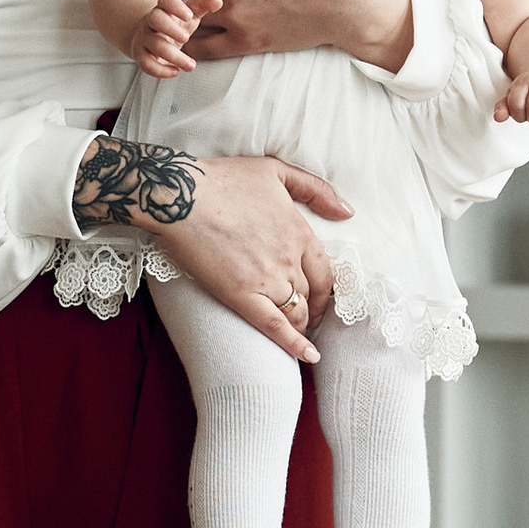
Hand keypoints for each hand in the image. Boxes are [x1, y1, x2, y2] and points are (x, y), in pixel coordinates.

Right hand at [131, 0, 201, 78]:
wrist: (149, 34)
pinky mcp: (142, 55)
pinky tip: (175, 71)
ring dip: (173, 56)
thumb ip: (203, 5)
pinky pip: (145, 64)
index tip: (189, 16)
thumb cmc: (175, 23)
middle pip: (155, 19)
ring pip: (154, 44)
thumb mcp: (190, 12)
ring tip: (191, 65)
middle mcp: (151, 21)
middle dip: (170, 29)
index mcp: (164, 7)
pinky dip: (160, 70)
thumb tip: (218, 2)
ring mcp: (145, 38)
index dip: (176, 7)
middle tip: (186, 37)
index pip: (166, 0)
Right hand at [152, 150, 351, 366]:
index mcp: (299, 231)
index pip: (325, 271)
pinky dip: (293, 344)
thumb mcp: (277, 170)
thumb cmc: (223, 179)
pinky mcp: (240, 295)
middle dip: (314, 309)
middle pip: (312, 295)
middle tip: (309, 318)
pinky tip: (307, 357)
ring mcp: (266, 279)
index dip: (326, 290)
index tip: (321, 298)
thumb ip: (316, 189)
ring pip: (296, 312)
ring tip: (299, 333)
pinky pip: (274, 327)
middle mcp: (289, 259)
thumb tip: (347, 211)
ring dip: (301, 325)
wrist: (180, 196)